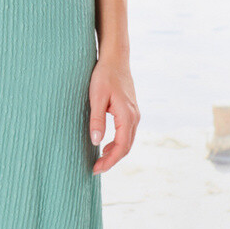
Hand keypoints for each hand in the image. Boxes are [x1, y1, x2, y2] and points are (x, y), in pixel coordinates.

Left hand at [87, 55, 139, 173]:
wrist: (115, 59)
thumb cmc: (104, 75)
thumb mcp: (96, 97)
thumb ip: (97, 120)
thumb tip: (96, 142)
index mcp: (127, 116)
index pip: (121, 147)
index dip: (109, 161)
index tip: (95, 169)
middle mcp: (134, 117)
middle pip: (126, 147)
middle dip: (112, 160)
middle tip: (96, 169)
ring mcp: (134, 114)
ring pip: (127, 140)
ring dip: (115, 153)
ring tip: (99, 160)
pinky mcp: (130, 111)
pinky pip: (126, 132)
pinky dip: (117, 143)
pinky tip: (105, 145)